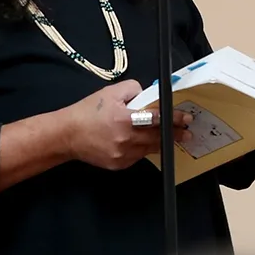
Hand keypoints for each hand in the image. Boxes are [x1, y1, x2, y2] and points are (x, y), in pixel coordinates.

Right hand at [59, 80, 193, 169]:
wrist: (66, 135)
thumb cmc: (88, 111)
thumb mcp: (110, 92)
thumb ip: (133, 90)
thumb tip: (148, 95)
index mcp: (125, 119)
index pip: (157, 119)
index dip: (174, 118)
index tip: (186, 118)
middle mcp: (126, 139)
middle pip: (158, 137)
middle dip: (175, 134)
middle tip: (188, 133)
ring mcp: (122, 154)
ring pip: (149, 149)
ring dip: (161, 143)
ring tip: (173, 138)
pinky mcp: (118, 164)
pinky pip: (137, 156)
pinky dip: (142, 149)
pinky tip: (144, 143)